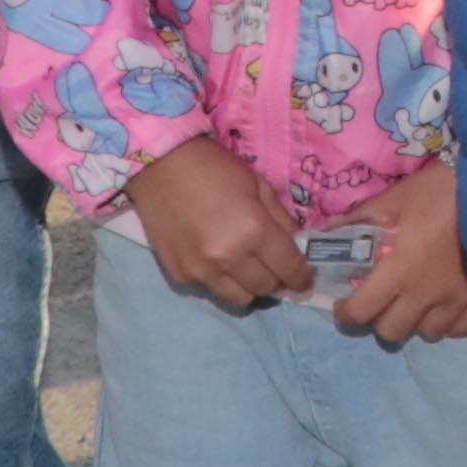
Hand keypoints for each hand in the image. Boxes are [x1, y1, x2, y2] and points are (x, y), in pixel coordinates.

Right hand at [128, 133, 314, 314]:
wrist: (161, 167)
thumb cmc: (215, 169)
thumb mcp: (259, 185)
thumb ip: (282, 220)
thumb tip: (297, 246)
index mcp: (254, 231)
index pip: (289, 268)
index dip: (302, 278)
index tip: (305, 281)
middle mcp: (228, 258)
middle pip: (266, 288)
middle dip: (278, 281)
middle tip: (276, 269)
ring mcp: (201, 270)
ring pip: (240, 299)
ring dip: (251, 287)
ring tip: (249, 270)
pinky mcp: (179, 275)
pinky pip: (211, 290)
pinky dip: (221, 280)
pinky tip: (217, 260)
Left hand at [329, 158, 466, 344]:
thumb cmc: (437, 191)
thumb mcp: (393, 199)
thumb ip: (359, 220)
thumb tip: (327, 233)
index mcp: (399, 271)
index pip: (361, 312)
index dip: (346, 313)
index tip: (344, 303)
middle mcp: (425, 294)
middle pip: (392, 332)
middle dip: (379, 319)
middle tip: (380, 301)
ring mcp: (456, 300)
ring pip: (427, 333)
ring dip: (415, 322)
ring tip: (415, 302)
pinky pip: (460, 328)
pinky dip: (448, 322)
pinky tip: (444, 305)